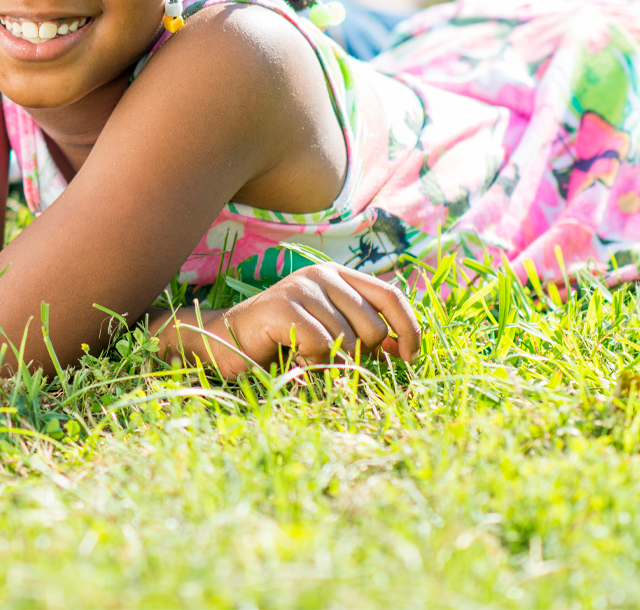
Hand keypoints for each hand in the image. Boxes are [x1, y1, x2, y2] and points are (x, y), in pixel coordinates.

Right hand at [204, 263, 420, 380]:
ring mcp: (301, 287)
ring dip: (333, 363)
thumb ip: (364, 332)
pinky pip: (322, 344)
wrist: (229, 341)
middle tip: (334, 362)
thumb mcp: (332, 331)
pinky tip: (296, 359)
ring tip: (308, 358)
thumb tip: (405, 349)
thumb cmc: (285, 341)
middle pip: (374, 327)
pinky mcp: (283, 305)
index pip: (392, 297)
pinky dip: (314, 362)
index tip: (409, 359)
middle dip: (362, 357)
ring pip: (348, 340)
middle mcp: (323, 275)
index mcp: (340, 276)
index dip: (409, 329)